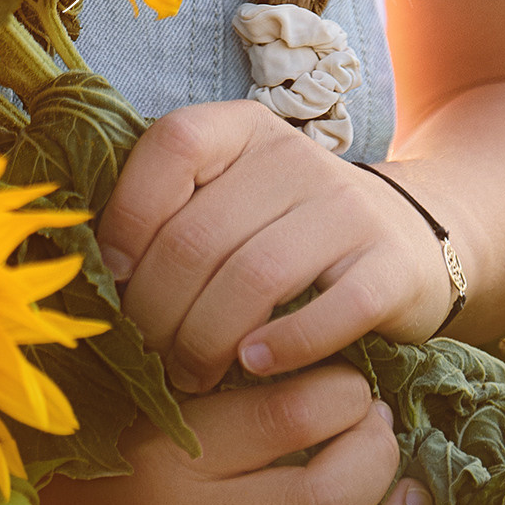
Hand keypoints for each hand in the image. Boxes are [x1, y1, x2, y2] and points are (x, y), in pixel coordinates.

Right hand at [42, 363, 427, 504]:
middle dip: (376, 458)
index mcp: (171, 452)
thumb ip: (207, 368)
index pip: (289, 415)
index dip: (342, 392)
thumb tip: (298, 335)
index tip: (351, 384)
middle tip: (381, 431)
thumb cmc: (79, 438)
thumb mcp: (135, 388)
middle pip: (322, 501)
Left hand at [95, 101, 453, 393]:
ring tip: (192, 376)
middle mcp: (294, 156)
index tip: (111, 281)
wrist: (410, 239)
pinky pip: (329, 311)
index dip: (126, 218)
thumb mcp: (230, 201)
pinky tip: (256, 367)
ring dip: (206, 341)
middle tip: (150, 357)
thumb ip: (171, 216)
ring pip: (252, 278)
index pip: (169, 148)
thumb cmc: (288, 232)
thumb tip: (94, 273)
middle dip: (157, 311)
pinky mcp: (389, 267)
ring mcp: (348, 208)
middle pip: (198, 235)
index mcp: (242, 128)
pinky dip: (284, 347)